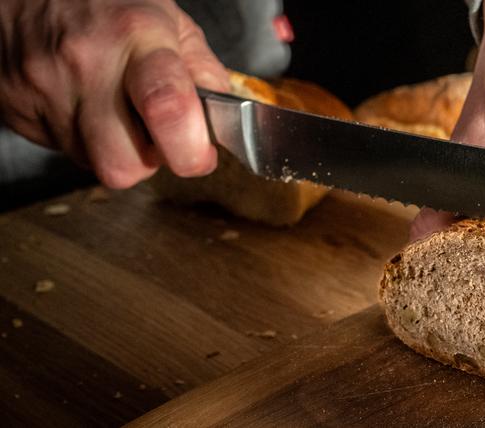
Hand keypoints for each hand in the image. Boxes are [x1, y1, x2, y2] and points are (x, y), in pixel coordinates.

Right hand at [0, 0, 228, 187]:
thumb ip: (204, 71)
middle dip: (147, 160)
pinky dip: (82, 136)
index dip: (193, 150)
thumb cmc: (107, 3)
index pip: (169, 108)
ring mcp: (46, 88)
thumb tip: (225, 121)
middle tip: (154, 133)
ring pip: (93, 163)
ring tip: (116, 110)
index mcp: (137, 36)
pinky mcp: (18, 108)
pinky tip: (84, 102)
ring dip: (115, 149)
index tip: (202, 155)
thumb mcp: (169, 20)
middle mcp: (87, 64)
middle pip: (123, 164)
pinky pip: (64, 149)